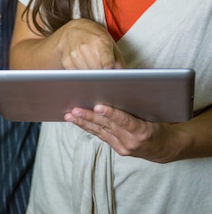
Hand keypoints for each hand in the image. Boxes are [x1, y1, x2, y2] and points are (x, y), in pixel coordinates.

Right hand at [54, 18, 124, 69]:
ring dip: (91, 74)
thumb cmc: (95, 38)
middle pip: (97, 71)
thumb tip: (122, 76)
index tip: (109, 72)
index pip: (105, 59)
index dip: (108, 66)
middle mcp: (85, 46)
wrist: (73, 30)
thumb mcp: (111, 44)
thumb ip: (119, 61)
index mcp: (100, 40)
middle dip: (102, 74)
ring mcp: (74, 54)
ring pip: (87, 75)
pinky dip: (82, 74)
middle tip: (103, 70)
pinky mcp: (66, 61)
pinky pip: (78, 75)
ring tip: (92, 64)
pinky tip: (83, 65)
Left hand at [64, 104, 179, 162]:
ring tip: (70, 115)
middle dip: (89, 117)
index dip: (110, 113)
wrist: (165, 147)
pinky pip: (102, 136)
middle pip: (107, 126)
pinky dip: (89, 128)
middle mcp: (132, 142)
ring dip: (84, 123)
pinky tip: (78, 122)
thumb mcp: (153, 112)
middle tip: (74, 109)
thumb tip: (120, 86)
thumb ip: (138, 103)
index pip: (124, 120)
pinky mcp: (119, 150)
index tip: (98, 106)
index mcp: (143, 130)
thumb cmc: (160, 123)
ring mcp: (124, 148)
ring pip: (100, 132)